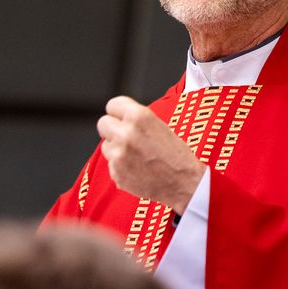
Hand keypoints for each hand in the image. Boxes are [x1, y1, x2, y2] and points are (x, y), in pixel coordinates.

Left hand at [97, 96, 205, 212]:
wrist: (184, 183)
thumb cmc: (176, 154)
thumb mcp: (159, 125)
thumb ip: (136, 119)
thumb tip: (118, 117)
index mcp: (138, 117)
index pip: (112, 105)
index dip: (118, 112)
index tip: (120, 117)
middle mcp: (125, 134)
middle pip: (102, 123)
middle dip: (112, 128)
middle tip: (124, 135)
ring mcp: (119, 155)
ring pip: (106, 145)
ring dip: (116, 148)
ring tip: (136, 155)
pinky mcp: (116, 172)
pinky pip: (111, 164)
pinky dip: (120, 166)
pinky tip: (137, 168)